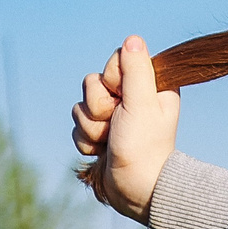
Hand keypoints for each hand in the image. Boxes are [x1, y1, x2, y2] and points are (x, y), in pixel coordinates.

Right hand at [71, 35, 180, 222]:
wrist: (136, 189)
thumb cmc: (144, 146)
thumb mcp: (142, 103)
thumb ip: (136, 71)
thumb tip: (133, 39)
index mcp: (149, 86)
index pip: (116, 61)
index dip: (112, 80)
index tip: (124, 98)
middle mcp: (132, 98)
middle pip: (93, 84)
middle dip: (98, 107)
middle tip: (116, 124)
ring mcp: (115, 116)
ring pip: (81, 106)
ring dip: (91, 127)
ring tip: (110, 141)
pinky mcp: (101, 133)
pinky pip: (78, 126)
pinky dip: (86, 141)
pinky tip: (102, 152)